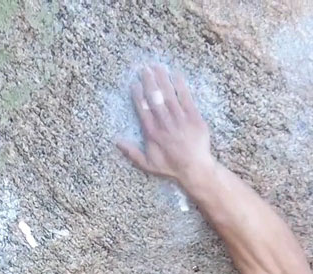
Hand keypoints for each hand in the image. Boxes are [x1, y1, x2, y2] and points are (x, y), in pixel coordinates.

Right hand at [116, 64, 212, 187]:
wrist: (196, 169)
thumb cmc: (171, 167)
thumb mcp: (149, 164)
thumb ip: (132, 152)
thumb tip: (116, 141)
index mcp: (152, 133)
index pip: (143, 109)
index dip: (138, 94)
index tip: (134, 83)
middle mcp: (165, 124)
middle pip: (154, 98)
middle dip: (149, 81)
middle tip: (144, 68)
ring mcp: (180, 120)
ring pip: (169, 95)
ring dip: (162, 79)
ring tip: (157, 66)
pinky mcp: (194, 118)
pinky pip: (186, 98)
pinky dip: (180, 86)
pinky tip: (175, 74)